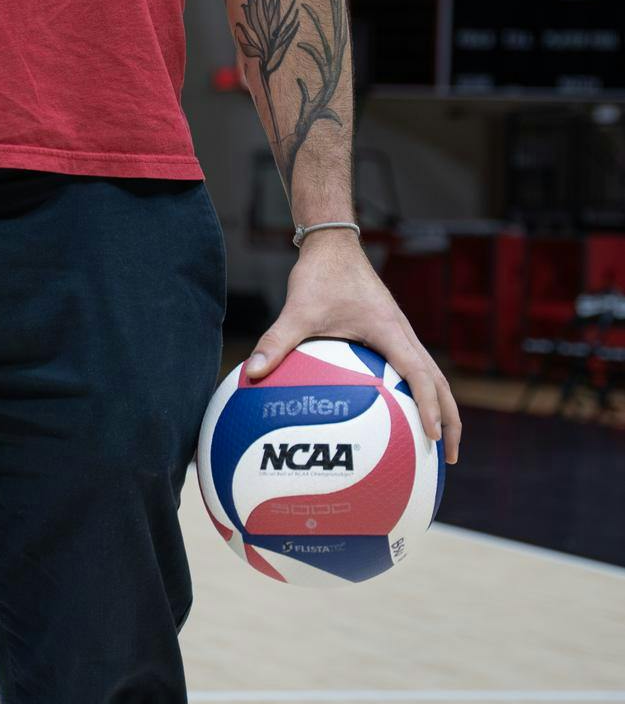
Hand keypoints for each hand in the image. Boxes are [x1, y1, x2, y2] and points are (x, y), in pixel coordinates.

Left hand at [245, 232, 460, 464]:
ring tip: (438, 445)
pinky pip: (414, 367)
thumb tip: (253, 373)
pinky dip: (421, 392)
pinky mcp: (392, 334)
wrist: (333, 245)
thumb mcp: (297, 309)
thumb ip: (276, 340)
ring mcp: (401, 333)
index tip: (433, 437)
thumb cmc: (320, 275)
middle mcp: (403, 333)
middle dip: (450, 418)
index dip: (429, 405)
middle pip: (440, 381)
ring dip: (442, 407)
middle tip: (449, 458)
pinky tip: (402, 414)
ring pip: (433, 375)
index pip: (418, 374)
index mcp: (390, 331)